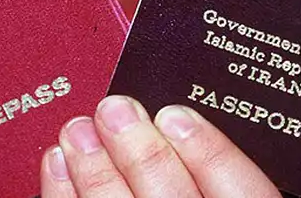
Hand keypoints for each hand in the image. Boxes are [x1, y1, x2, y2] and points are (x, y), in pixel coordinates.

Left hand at [40, 95, 281, 197]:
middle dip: (140, 152)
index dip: (210, 150)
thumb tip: (181, 126)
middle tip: (115, 112)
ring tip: (77, 132)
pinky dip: (65, 197)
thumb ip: (217, 181)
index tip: (177, 115)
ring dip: (96, 172)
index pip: (242, 193)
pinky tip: (58, 168)